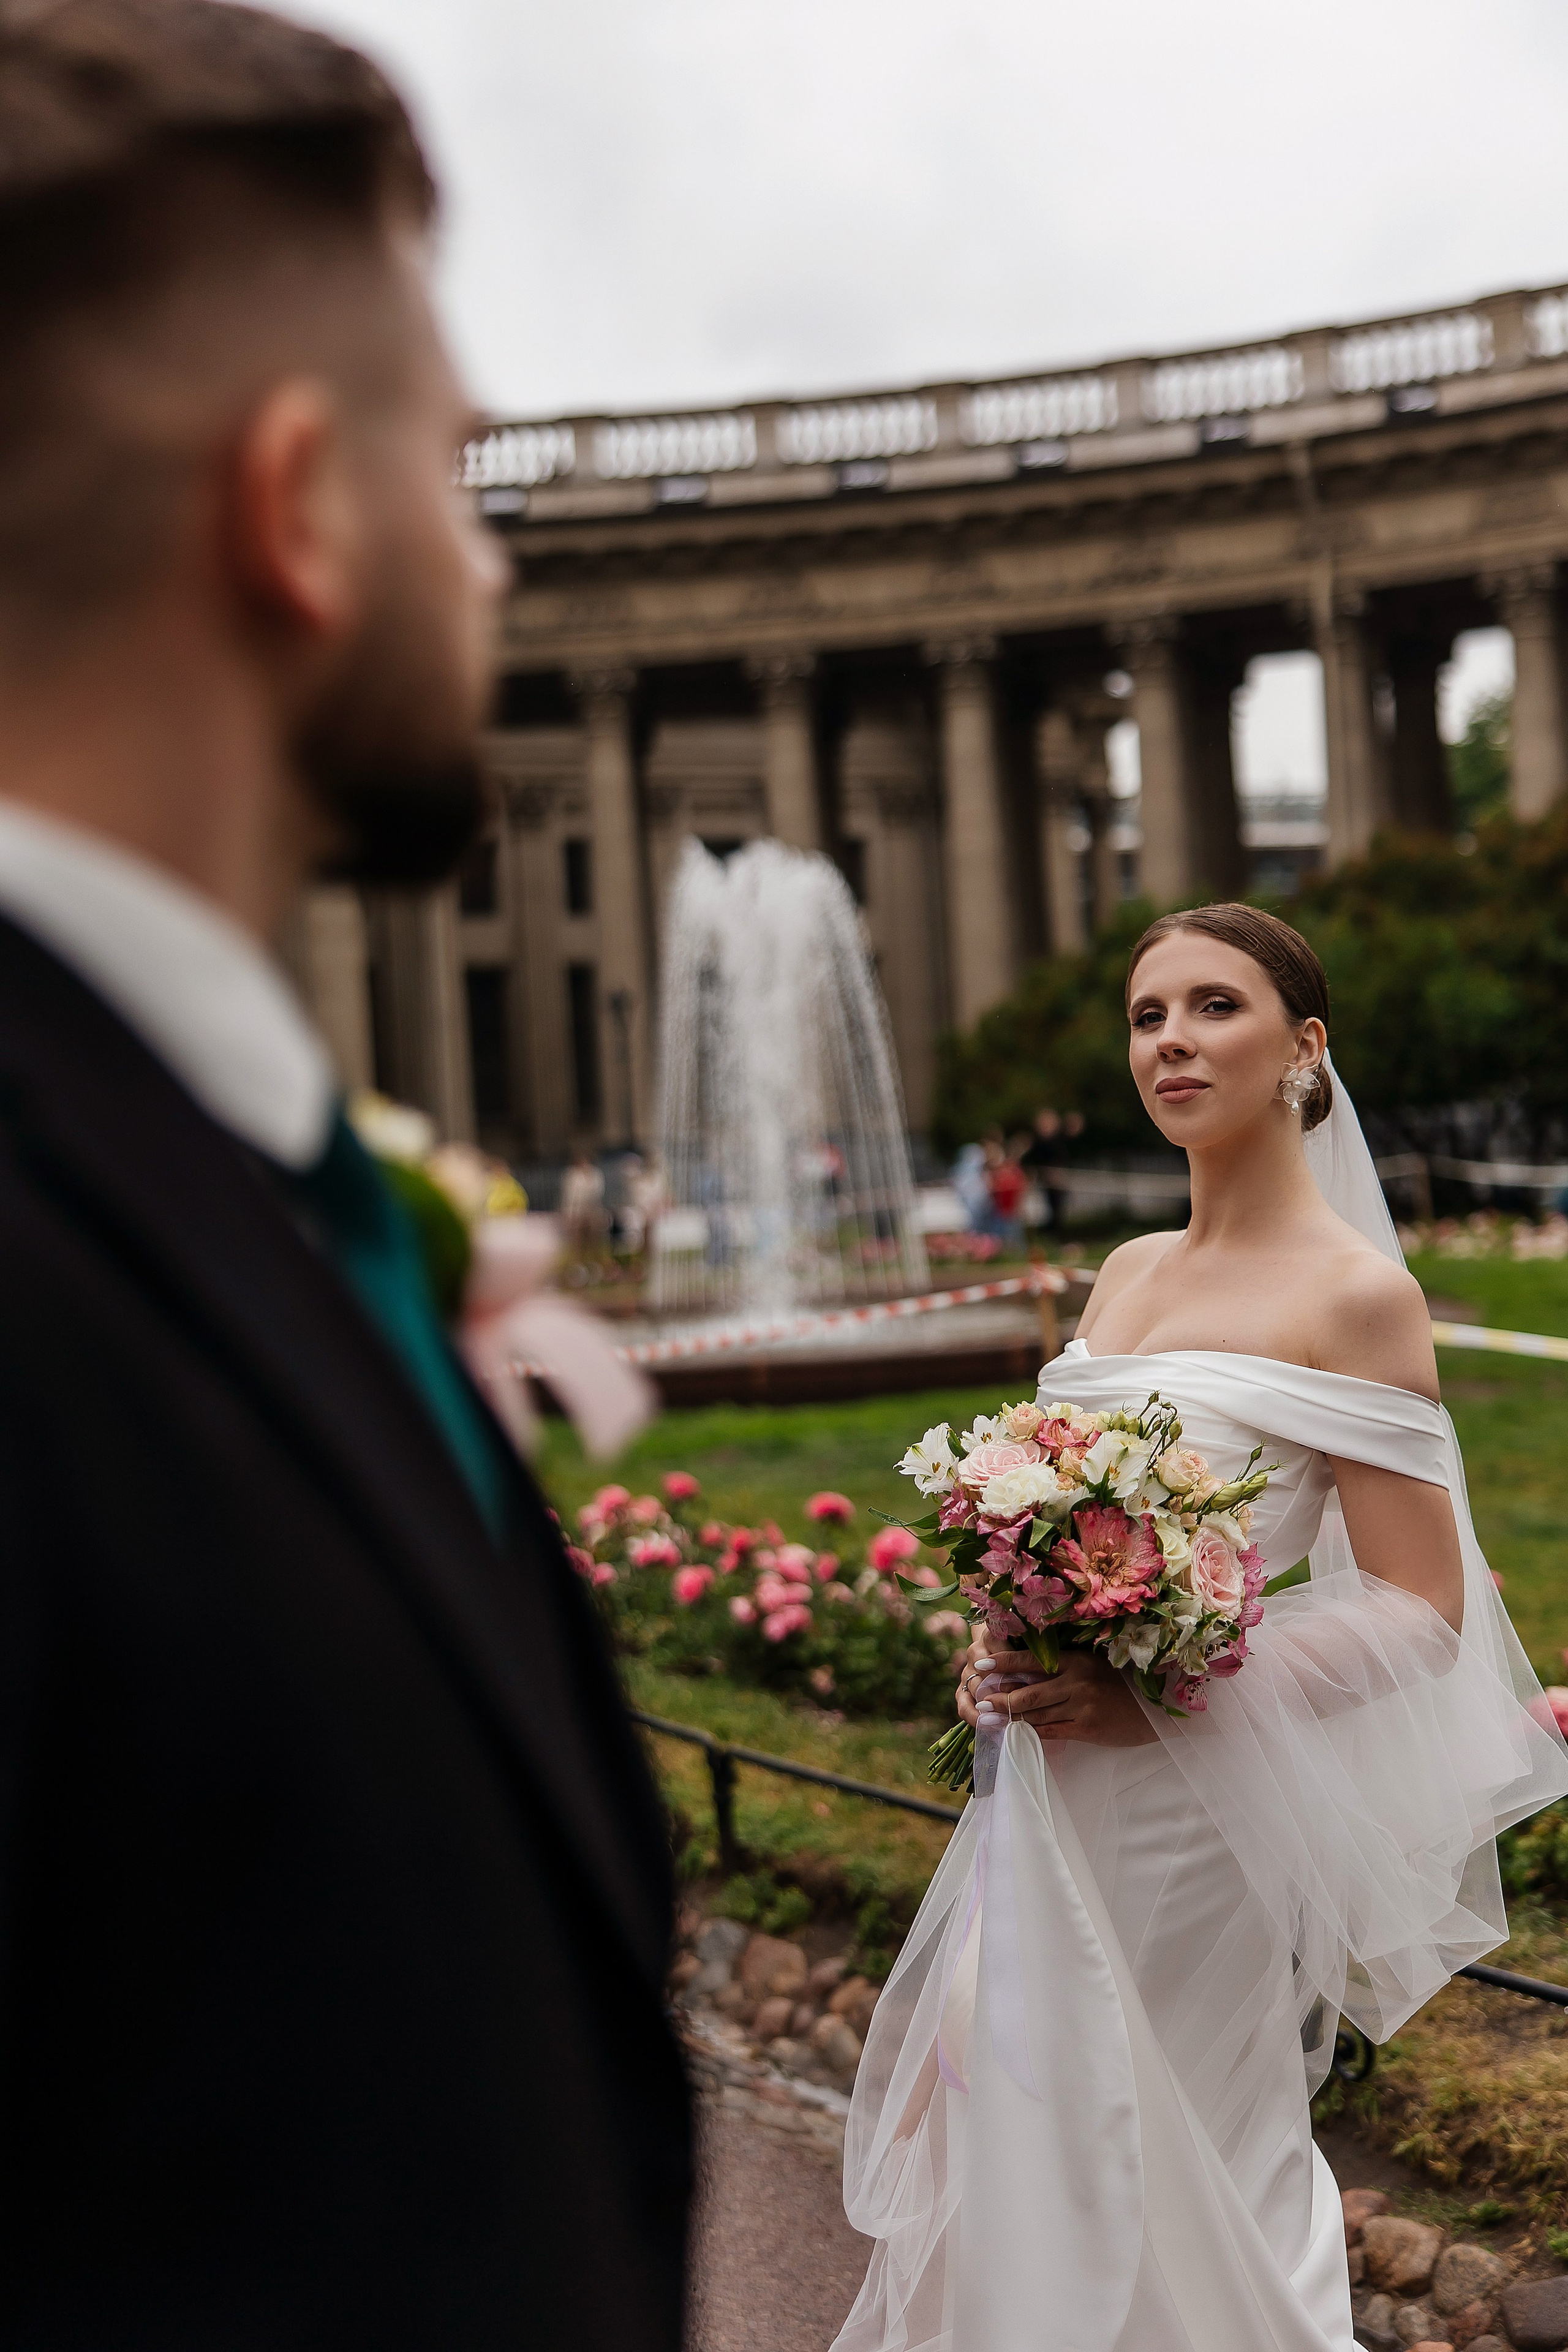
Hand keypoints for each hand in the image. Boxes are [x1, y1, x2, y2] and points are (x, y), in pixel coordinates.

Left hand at [956, 1638, 1157, 1748]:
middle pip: (1029, 1690)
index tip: (980, 1666)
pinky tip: (1016, 1735)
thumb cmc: (1120, 1687)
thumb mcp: (1092, 1668)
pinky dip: (1031, 1733)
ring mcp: (1081, 1705)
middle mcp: (1076, 1680)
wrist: (1153, 1711)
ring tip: (988, 1718)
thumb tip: (1023, 1672)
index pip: (1031, 1660)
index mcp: (1076, 1660)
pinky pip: (1051, 1732)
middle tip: (979, 1700)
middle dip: (1000, 1696)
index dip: (1003, 1663)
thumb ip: (1063, 1669)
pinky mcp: (1086, 1728)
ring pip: (1036, 1713)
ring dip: (1010, 1717)